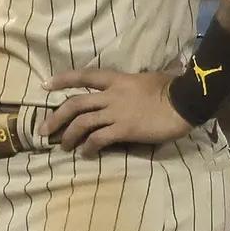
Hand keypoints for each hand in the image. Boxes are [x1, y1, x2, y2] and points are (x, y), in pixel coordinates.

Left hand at [39, 69, 191, 157]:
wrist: (186, 100)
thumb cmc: (171, 88)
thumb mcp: (146, 79)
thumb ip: (131, 84)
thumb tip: (131, 85)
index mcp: (116, 79)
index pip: (83, 76)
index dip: (62, 80)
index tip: (45, 85)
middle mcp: (111, 95)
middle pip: (75, 104)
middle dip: (55, 117)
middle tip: (43, 130)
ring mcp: (116, 112)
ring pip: (82, 123)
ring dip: (68, 136)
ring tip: (62, 146)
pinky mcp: (125, 129)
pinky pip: (99, 139)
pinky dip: (89, 147)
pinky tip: (85, 154)